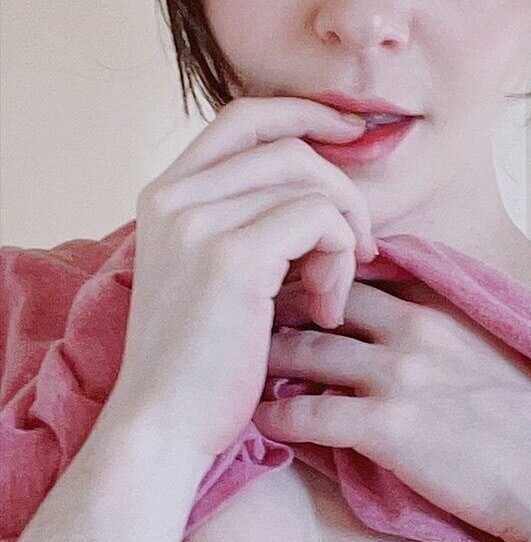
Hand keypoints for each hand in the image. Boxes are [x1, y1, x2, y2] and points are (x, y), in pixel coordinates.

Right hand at [104, 96, 376, 475]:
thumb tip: (324, 189)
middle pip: (289, 148)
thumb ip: (247, 223)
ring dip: (342, 239)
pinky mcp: (230, 256)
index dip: (303, 114)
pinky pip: (319, 220)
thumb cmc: (198, 365)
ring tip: (330, 295)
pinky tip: (323, 308)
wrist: (163, 427)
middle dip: (342, 194)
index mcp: (165, 195)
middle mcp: (173, 196)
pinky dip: (338, 261)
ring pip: (311, 185)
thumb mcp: (211, 275)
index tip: (349, 134)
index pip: (243, 117)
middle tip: (356, 254)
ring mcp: (197, 222)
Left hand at [253, 276, 530, 541]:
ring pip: (304, 353)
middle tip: (238, 319)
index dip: (315, 279)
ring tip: (234, 368)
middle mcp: (415, 333)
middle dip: (275, 306)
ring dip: (264, 360)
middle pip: (321, 303)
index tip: (281, 287)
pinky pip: (309, 415)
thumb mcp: (496, 357)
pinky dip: (275, 417)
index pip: (359, 276)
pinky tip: (255, 422)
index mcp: (441, 312)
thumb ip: (450, 335)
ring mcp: (399, 379)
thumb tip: (413, 330)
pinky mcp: (387, 430)